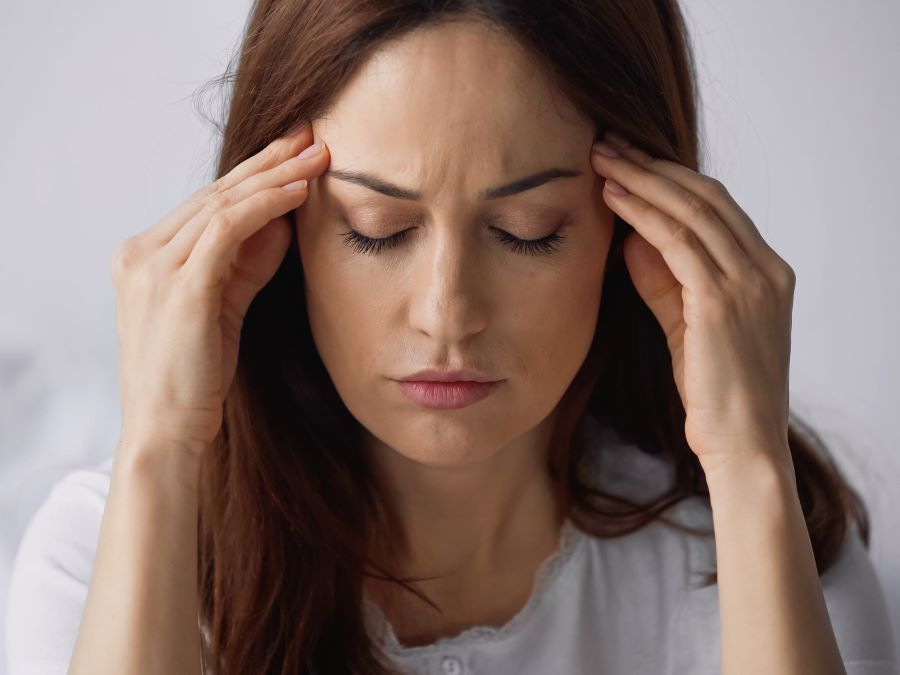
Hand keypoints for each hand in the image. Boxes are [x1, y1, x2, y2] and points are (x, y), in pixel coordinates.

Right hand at [110, 125, 329, 454]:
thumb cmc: (195, 375)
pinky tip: (297, 193)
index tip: (293, 152)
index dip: (253, 174)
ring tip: (317, 157)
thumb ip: (247, 263)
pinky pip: (226, 230)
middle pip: (214, 193)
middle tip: (310, 135)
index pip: (206, 203)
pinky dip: (264, 207)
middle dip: (267, 161)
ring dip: (274, 177)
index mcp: (145, 257)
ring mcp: (153, 267)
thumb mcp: (223, 306)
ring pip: (222, 204)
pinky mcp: (178, 287)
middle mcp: (141, 253)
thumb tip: (283, 222)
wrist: (167, 430)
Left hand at [590, 132, 794, 474]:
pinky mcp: (724, 302)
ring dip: (641, 179)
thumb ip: (664, 280)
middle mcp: (765, 270)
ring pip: (691, 210)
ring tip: (601, 158)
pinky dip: (643, 213)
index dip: (669, 178)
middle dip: (652, 165)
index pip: (716, 206)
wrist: (742, 446)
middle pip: (705, 196)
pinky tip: (613, 196)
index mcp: (766, 272)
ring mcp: (751, 283)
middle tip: (608, 143)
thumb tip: (631, 237)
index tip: (628, 160)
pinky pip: (678, 241)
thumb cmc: (715, 391)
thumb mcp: (686, 325)